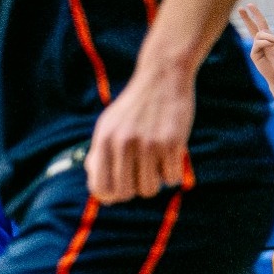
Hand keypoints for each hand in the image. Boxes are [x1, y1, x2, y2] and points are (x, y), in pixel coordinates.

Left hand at [84, 64, 192, 203]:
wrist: (163, 77)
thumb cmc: (134, 108)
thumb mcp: (108, 126)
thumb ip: (99, 156)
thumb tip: (99, 193)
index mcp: (104, 140)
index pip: (100, 188)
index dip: (110, 196)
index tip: (120, 191)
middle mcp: (123, 143)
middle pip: (126, 193)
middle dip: (134, 190)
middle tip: (142, 176)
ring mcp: (148, 144)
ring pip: (150, 190)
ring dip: (156, 182)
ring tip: (157, 163)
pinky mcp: (172, 142)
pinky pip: (172, 178)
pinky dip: (173, 173)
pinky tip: (172, 157)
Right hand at [239, 4, 273, 85]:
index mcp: (268, 37)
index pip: (260, 23)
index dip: (255, 14)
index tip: (249, 5)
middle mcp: (260, 41)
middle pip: (252, 26)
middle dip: (247, 17)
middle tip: (240, 7)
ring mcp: (256, 48)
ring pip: (260, 35)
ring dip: (269, 36)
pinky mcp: (254, 54)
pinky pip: (258, 43)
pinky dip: (266, 42)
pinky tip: (271, 45)